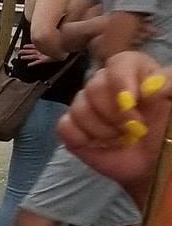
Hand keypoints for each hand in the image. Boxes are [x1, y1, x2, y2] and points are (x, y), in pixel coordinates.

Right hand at [56, 52, 169, 198]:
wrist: (152, 163)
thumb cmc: (166, 132)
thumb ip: (171, 85)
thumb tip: (155, 85)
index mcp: (135, 72)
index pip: (120, 63)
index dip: (122, 81)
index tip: (133, 102)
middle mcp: (107, 85)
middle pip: (94, 86)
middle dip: (114, 114)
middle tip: (133, 129)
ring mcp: (87, 106)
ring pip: (78, 108)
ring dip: (101, 130)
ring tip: (119, 139)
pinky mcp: (72, 128)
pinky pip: (64, 126)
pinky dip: (80, 138)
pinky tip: (98, 145)